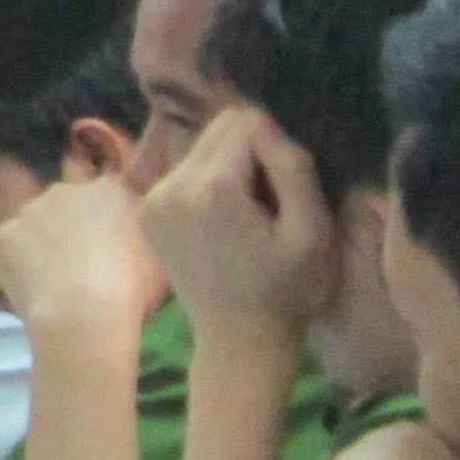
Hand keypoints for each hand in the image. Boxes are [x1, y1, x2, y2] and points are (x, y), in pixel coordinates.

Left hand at [0, 177, 164, 345]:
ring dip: (41, 242)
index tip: (101, 237)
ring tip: (53, 278)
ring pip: (35, 224)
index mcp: (108, 190)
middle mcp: (65, 191)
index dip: (100, 214)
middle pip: (64, 204)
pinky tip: (33, 283)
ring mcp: (30, 210)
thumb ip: (139, 224)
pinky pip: (14, 246)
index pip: (101, 190)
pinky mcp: (5, 234)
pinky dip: (20, 261)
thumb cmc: (132, 286)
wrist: (83, 313)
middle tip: (76, 261)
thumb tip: (131, 218)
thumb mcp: (156, 250)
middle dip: (68, 225)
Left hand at [140, 108, 332, 364]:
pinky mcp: (146, 211)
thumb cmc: (288, 290)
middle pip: (218, 129)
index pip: (247, 121)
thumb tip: (266, 120)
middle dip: (251, 152)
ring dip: (230, 168)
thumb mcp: (313, 230)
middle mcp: (171, 186)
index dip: (277, 148)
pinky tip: (225, 224)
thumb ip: (292, 166)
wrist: (238, 339)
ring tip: (249, 216)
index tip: (287, 188)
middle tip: (270, 202)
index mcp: (213, 188)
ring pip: (200, 148)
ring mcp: (152, 199)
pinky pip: (184, 173)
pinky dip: (208, 185)